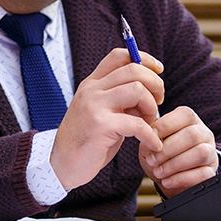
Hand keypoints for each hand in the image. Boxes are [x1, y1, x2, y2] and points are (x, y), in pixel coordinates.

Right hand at [50, 48, 165, 189]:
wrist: (62, 164)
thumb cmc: (87, 140)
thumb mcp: (100, 111)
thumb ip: (120, 99)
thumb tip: (149, 93)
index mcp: (92, 84)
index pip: (119, 56)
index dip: (143, 58)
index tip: (158, 70)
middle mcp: (92, 90)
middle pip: (133, 69)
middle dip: (155, 84)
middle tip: (158, 102)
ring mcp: (94, 106)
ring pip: (137, 89)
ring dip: (152, 107)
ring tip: (150, 123)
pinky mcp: (100, 125)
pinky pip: (137, 124)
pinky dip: (151, 135)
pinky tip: (153, 144)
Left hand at [138, 106, 217, 195]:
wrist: (168, 174)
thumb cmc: (160, 151)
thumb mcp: (152, 140)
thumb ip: (151, 135)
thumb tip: (148, 139)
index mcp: (190, 119)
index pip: (184, 115)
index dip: (164, 126)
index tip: (149, 139)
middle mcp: (204, 133)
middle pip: (192, 135)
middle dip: (168, 149)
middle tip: (152, 160)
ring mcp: (211, 152)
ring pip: (200, 153)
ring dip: (175, 164)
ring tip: (158, 171)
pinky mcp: (211, 171)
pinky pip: (203, 174)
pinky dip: (181, 179)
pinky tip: (167, 181)